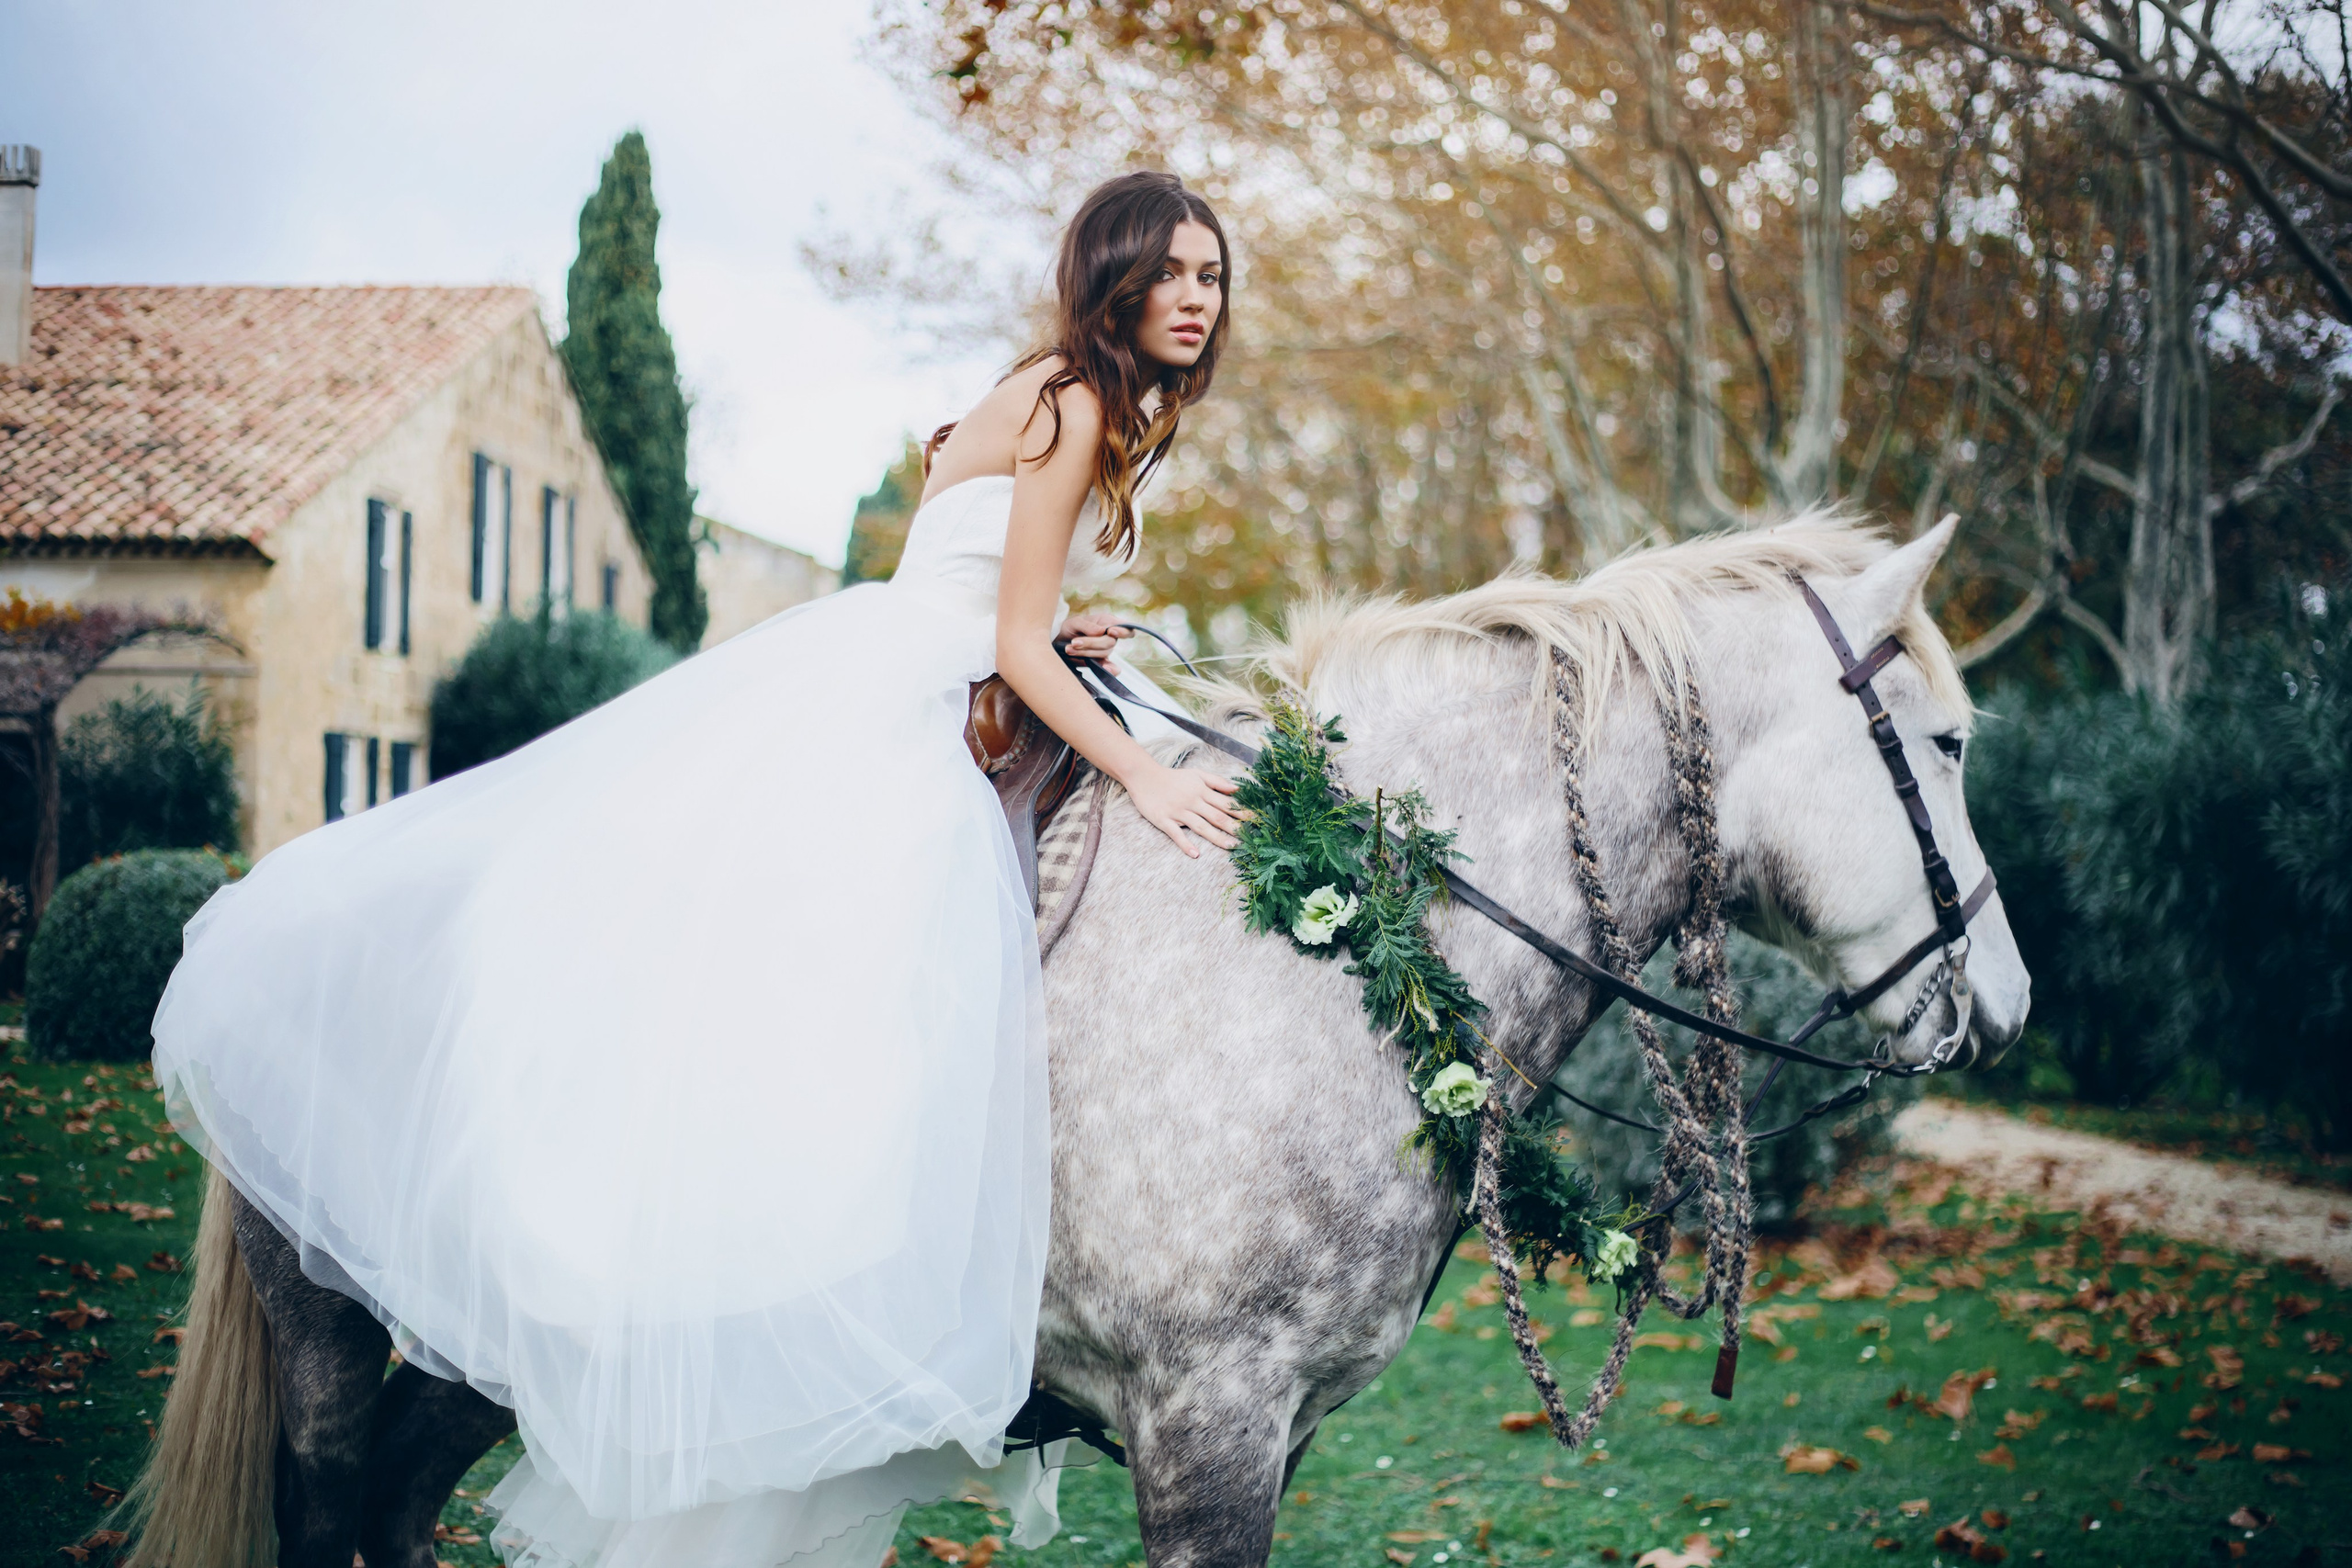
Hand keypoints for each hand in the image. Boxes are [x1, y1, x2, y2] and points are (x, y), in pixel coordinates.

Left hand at [1056, 611, 1131, 671]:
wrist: (1060, 643)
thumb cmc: (1071, 629)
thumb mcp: (1075, 622)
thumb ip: (1087, 625)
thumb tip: (1102, 631)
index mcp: (1107, 622)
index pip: (1126, 627)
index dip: (1122, 631)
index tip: (1110, 631)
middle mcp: (1110, 637)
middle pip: (1110, 642)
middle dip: (1091, 643)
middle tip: (1074, 642)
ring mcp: (1106, 650)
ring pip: (1104, 653)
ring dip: (1086, 652)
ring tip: (1069, 649)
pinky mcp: (1101, 662)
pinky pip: (1111, 668)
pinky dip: (1110, 670)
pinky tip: (1105, 669)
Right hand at [1124, 761, 1244, 857]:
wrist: (1144, 776)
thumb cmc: (1173, 777)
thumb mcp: (1197, 774)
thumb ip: (1217, 782)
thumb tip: (1237, 788)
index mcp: (1202, 791)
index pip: (1226, 803)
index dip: (1242, 811)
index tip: (1257, 820)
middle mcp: (1192, 802)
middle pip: (1217, 816)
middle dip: (1234, 827)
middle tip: (1250, 838)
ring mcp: (1178, 812)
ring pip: (1201, 826)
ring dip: (1217, 837)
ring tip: (1232, 846)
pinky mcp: (1164, 820)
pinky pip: (1176, 834)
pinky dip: (1185, 844)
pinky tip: (1195, 854)